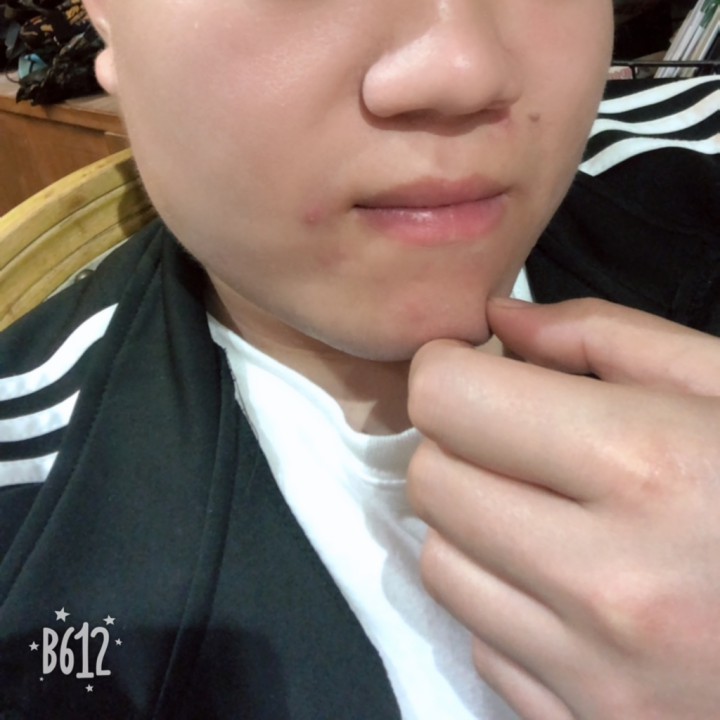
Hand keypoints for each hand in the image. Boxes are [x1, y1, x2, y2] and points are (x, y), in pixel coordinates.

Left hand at [407, 297, 719, 719]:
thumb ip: (605, 337)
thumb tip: (498, 321)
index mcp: (650, 466)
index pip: (447, 398)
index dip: (450, 369)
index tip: (476, 368)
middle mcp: (609, 582)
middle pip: (432, 479)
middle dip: (460, 443)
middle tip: (519, 438)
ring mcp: (597, 676)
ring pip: (441, 562)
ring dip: (473, 523)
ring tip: (546, 511)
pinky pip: (482, 642)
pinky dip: (504, 602)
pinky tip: (568, 588)